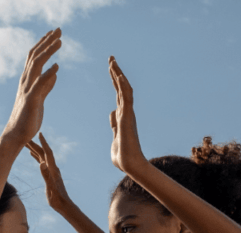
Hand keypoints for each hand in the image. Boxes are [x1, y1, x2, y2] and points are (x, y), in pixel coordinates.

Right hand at [3, 29, 61, 143]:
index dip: (43, 44)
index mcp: (27, 81)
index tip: (53, 34)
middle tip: (59, 30)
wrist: (16, 135)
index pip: (34, 57)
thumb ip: (47, 86)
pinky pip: (40, 85)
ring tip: (60, 41)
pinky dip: (48, 74)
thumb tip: (55, 73)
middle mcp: (25, 82)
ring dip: (48, 52)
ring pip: (37, 66)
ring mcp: (27, 90)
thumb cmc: (27, 118)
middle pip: (36, 56)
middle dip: (47, 42)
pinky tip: (57, 67)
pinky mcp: (32, 100)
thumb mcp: (40, 99)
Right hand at [26, 133, 71, 211]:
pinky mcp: (49, 175)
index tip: (39, 133)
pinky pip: (42, 162)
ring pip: (42, 156)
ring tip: (26, 143)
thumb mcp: (50, 187)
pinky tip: (32, 154)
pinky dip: (36, 156)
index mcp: (53, 169)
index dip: (43, 143)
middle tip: (26, 137)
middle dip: (35, 144)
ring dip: (35, 149)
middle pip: (43, 153)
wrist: (63, 205)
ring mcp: (51, 171)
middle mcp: (52, 168)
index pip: (48, 153)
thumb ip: (46, 175)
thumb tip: (41, 164)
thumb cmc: (57, 198)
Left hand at [108, 56, 147, 172]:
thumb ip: (114, 125)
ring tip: (111, 61)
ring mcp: (128, 114)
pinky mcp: (128, 117)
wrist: (130, 165)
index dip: (114, 82)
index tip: (111, 69)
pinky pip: (126, 98)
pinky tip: (118, 75)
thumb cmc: (123, 156)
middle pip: (121, 88)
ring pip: (124, 90)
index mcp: (123, 117)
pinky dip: (123, 86)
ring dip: (118, 75)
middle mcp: (127, 112)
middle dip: (115, 73)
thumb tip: (112, 113)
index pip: (118, 95)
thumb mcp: (115, 137)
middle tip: (110, 59)